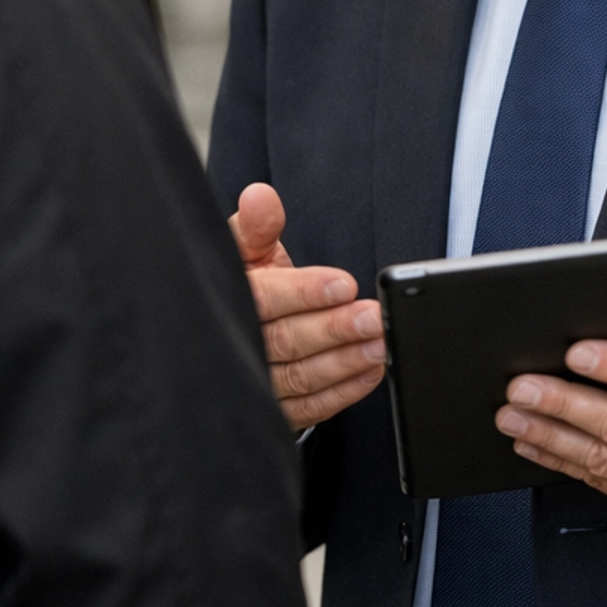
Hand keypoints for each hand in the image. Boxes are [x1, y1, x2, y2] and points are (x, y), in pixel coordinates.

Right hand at [231, 183, 385, 432]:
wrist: (228, 331)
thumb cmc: (245, 283)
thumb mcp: (246, 249)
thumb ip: (257, 226)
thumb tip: (260, 196)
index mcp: (227, 298)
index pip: (263, 298)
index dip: (303, 292)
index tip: (344, 284)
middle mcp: (233, 345)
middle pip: (285, 341)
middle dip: (334, 330)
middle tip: (374, 318)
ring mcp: (252, 383)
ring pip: (299, 378)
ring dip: (344, 363)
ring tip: (380, 345)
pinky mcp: (272, 410)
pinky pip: (308, 408)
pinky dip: (342, 392)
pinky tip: (370, 374)